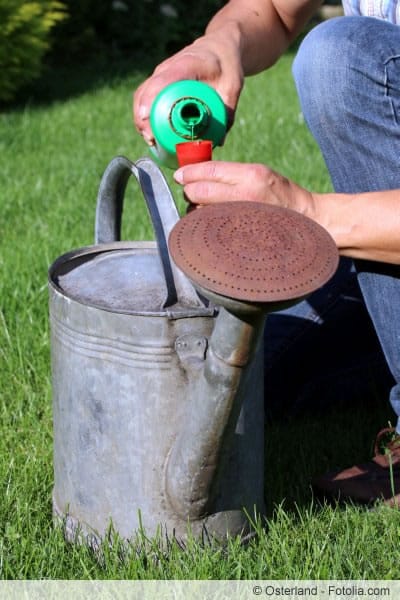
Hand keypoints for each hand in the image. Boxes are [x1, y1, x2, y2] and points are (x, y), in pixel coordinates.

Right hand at [133, 33, 243, 144]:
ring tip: (151, 140)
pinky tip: (151, 132)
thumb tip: (219, 140)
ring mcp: (161, 75)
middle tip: (151, 140)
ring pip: (142, 96)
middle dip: (143, 117)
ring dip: (142, 119)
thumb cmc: (226, 64)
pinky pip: (146, 99)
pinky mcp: (159, 82)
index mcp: (186, 65)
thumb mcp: (233, 86)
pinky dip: (146, 115)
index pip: (162, 81)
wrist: (219, 47)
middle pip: (146, 92)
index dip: (150, 101)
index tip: (147, 120)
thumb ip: (228, 111)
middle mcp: (168, 68)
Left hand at [173, 161, 316, 218]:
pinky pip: (211, 229)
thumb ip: (231, 174)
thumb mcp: (260, 173)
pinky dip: (206, 225)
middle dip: (190, 191)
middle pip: (199, 192)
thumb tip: (196, 175)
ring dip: (197, 210)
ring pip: (201, 212)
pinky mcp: (239, 236)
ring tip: (209, 209)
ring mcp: (240, 217)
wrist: (307, 220)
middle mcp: (244, 195)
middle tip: (192, 192)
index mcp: (251, 175)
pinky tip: (214, 224)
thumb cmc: (281, 196)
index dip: (189, 173)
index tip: (180, 175)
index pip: (209, 171)